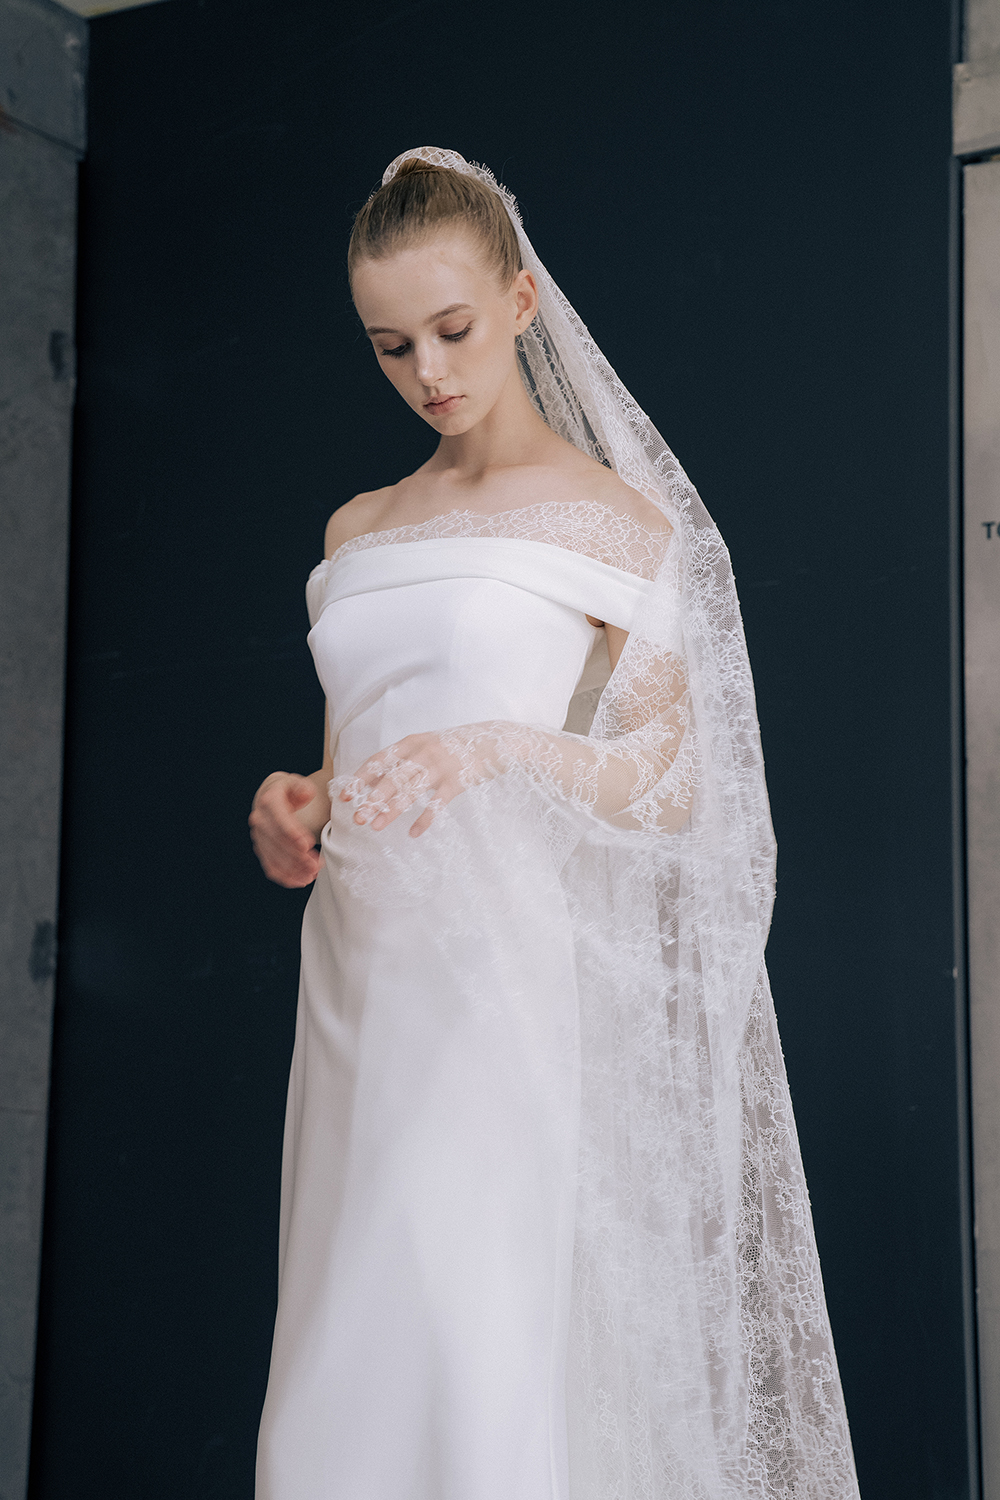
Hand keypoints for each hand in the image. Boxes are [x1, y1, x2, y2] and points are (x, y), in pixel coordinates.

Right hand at [249, 772, 324, 886]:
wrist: (271, 795)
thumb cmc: (286, 791)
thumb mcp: (296, 782)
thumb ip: (302, 787)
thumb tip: (306, 793)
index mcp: (269, 801)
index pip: (280, 819)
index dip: (293, 833)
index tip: (307, 844)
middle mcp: (260, 819)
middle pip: (278, 842)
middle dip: (297, 856)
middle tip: (315, 864)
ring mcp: (259, 836)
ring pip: (274, 857)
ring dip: (294, 869)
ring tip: (312, 874)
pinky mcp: (262, 849)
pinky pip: (271, 867)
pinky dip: (285, 876)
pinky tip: (300, 880)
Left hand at [341, 729, 497, 837]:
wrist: (494, 742)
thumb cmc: (454, 746)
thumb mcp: (425, 746)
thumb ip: (402, 761)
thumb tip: (371, 780)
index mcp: (411, 743)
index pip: (379, 761)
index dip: (360, 778)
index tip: (345, 796)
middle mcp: (423, 753)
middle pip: (392, 779)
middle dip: (372, 800)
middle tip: (358, 818)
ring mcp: (441, 767)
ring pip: (411, 791)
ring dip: (392, 811)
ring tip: (376, 827)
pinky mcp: (458, 781)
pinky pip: (437, 803)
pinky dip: (425, 819)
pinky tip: (413, 833)